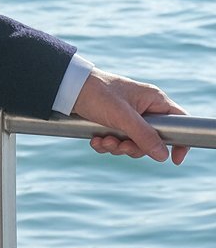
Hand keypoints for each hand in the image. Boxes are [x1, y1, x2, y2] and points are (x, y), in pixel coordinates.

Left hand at [72, 67, 188, 164]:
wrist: (66, 87)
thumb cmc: (96, 93)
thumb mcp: (122, 116)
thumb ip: (144, 135)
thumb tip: (164, 155)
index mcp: (153, 100)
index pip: (180, 121)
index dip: (180, 141)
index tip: (175, 160)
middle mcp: (144, 108)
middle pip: (153, 140)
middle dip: (135, 147)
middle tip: (121, 145)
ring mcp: (128, 116)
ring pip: (134, 143)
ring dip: (118, 147)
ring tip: (103, 140)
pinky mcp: (112, 122)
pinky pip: (117, 141)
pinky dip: (107, 144)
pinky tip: (95, 140)